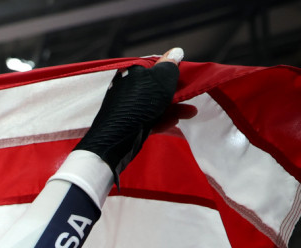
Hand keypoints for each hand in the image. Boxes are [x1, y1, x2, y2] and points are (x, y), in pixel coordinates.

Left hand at [76, 48, 182, 180]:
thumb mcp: (160, 78)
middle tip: (191, 97)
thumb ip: (169, 65)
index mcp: (132, 72)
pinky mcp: (129, 124)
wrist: (117, 137)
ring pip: (155, 104)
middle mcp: (128, 88)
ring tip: (191, 112)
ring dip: (174, 108)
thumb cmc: (140, 102)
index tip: (186, 78)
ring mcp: (128, 107)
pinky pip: (148, 119)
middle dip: (176, 93)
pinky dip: (162, 120)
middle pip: (157, 87)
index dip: (171, 72)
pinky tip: (174, 122)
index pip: (155, 67)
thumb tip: (175, 51)